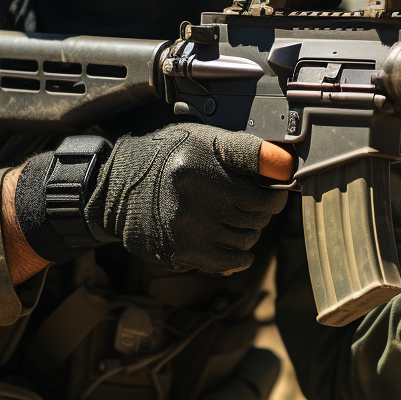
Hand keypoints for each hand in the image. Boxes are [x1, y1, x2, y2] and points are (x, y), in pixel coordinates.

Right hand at [87, 123, 289, 273]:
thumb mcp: (201, 139)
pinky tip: (234, 246)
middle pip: (259, 211)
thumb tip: (285, 165)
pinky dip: (240, 256)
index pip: (263, 174)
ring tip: (232, 221)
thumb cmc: (166, 159)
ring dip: (249, 232)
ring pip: (248, 237)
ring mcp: (190, 224)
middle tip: (247, 204)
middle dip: (261, 209)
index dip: (276, 184)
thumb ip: (244, 150)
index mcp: (204, 155)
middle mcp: (197, 189)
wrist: (115, 188)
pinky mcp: (182, 250)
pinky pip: (232, 260)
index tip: (275, 186)